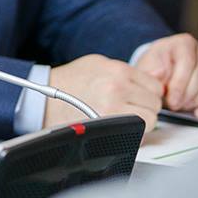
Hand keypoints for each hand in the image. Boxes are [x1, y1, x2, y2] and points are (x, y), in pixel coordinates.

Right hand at [45, 55, 162, 130]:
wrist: (43, 99)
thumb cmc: (68, 83)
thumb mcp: (96, 64)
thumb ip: (123, 71)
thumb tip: (146, 84)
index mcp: (117, 70)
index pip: (155, 86)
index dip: (147, 93)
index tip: (139, 97)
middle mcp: (118, 88)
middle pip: (154, 103)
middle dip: (145, 107)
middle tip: (129, 108)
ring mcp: (114, 108)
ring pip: (150, 119)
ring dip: (140, 120)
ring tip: (122, 118)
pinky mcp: (108, 126)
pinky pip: (136, 133)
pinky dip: (131, 132)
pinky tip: (118, 127)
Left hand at [135, 33, 197, 115]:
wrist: (158, 72)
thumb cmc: (153, 66)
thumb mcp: (147, 65)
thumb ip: (150, 70)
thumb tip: (157, 74)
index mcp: (184, 43)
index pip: (188, 62)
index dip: (179, 84)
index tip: (171, 99)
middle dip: (185, 95)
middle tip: (173, 105)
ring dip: (192, 101)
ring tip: (177, 104)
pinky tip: (195, 112)